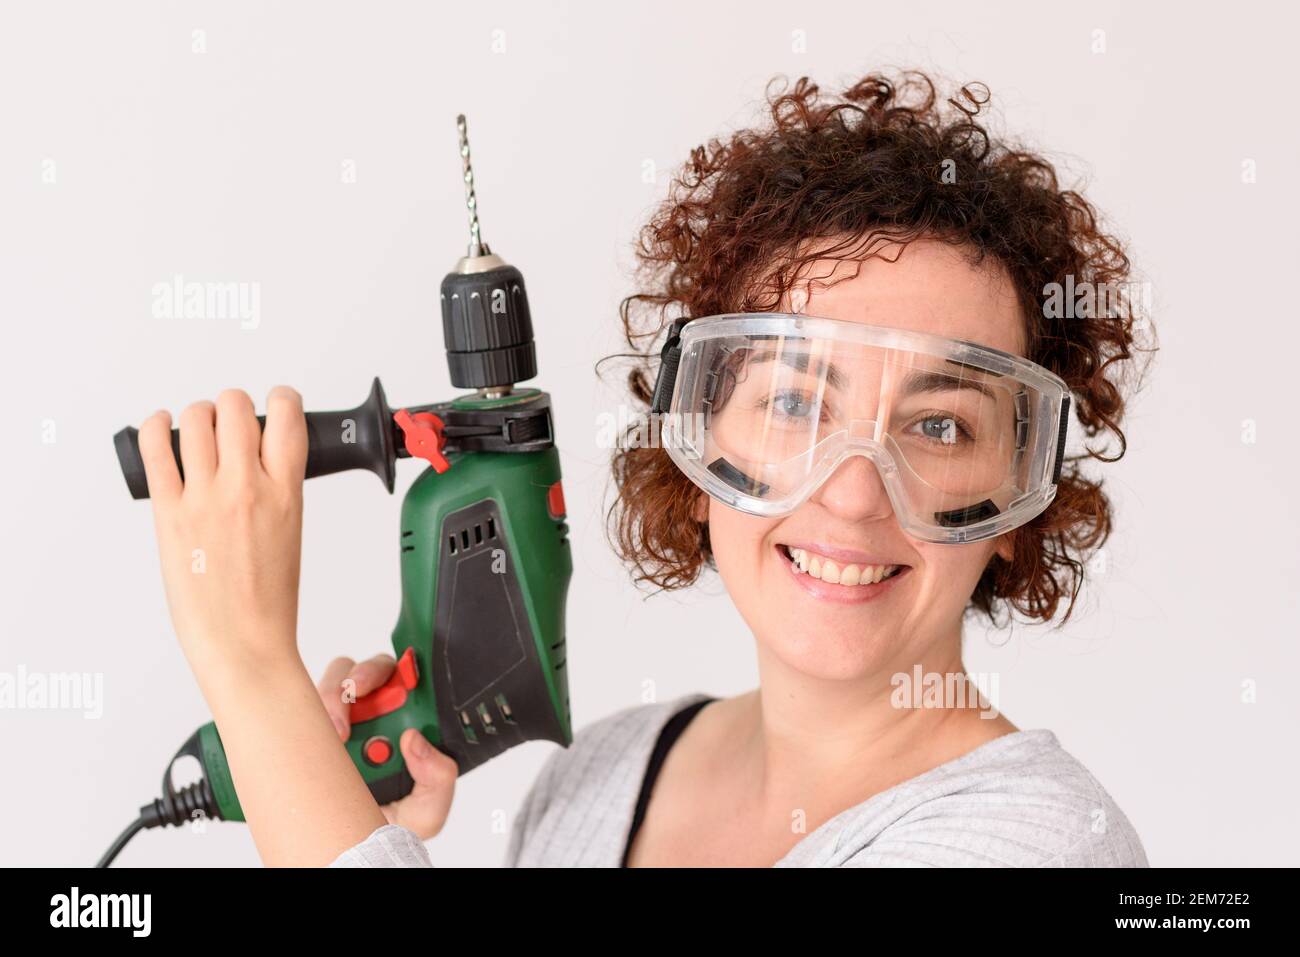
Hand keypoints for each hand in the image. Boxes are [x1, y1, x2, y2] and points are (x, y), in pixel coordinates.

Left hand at [137, 387, 307, 670]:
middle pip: (236, 407)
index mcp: (286, 493)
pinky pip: (157, 449)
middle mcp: (246, 487)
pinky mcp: (169, 512)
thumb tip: (258, 463)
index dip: (281, 400)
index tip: (276, 405)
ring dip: (200, 414)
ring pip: (197, 418)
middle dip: (234, 406)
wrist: (243, 642)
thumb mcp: (291, 534)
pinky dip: (156, 426)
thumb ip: (277, 492)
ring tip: (200, 427)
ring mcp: (205, 498)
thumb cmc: (268, 602)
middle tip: (231, 421)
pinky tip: (160, 426)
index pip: (287, 416)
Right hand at [317, 655, 458, 839]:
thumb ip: (437, 778)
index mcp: (409, 724)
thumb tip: (416, 740)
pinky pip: (304, 706)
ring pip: (337, 680)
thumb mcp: (426, 809)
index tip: (402, 679)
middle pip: (373, 670)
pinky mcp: (309, 728)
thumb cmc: (390, 825)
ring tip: (338, 728)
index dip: (409, 669)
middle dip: (366, 673)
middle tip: (359, 691)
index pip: (412, 681)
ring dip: (336, 694)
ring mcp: (342, 718)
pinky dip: (308, 713)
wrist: (348, 849)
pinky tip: (318, 737)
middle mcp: (376, 714)